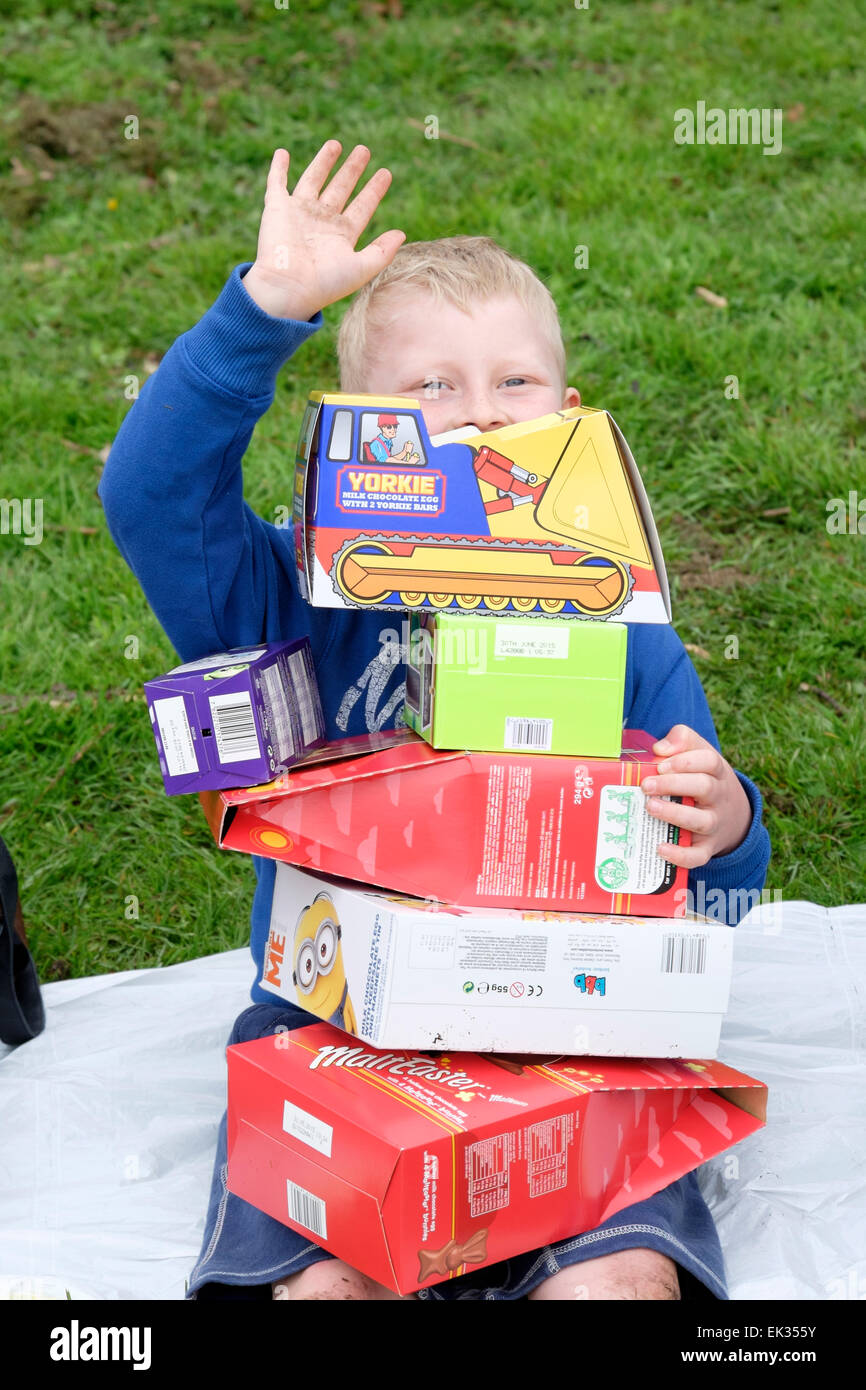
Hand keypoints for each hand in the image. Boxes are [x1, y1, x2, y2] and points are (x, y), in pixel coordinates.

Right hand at [243, 141, 405, 320]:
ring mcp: (299, 213)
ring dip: (324, 162)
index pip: (362, 206)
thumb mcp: (361, 269)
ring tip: (336, 144)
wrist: (289, 288)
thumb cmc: (325, 284)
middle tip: (364, 150)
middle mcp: (322, 221)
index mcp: (342, 235)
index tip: (386, 173)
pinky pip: (277, 183)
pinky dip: (278, 168)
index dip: (374, 190)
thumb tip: (402, 233)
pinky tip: (283, 153)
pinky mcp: (277, 208)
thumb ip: (382, 252)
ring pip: (314, 180)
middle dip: (352, 170)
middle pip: (341, 188)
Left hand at [641, 724, 751, 867]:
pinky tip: (660, 848)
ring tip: (650, 807)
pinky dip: (681, 855)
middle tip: (646, 785)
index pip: (709, 761)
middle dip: (673, 785)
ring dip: (675, 814)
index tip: (661, 764)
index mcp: (718, 771)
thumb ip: (683, 740)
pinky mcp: (708, 847)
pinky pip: (698, 856)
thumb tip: (660, 747)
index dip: (685, 761)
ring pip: (701, 820)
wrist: (736, 817)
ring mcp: (715, 823)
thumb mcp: (701, 753)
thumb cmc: (706, 778)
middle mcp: (719, 797)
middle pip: (703, 787)